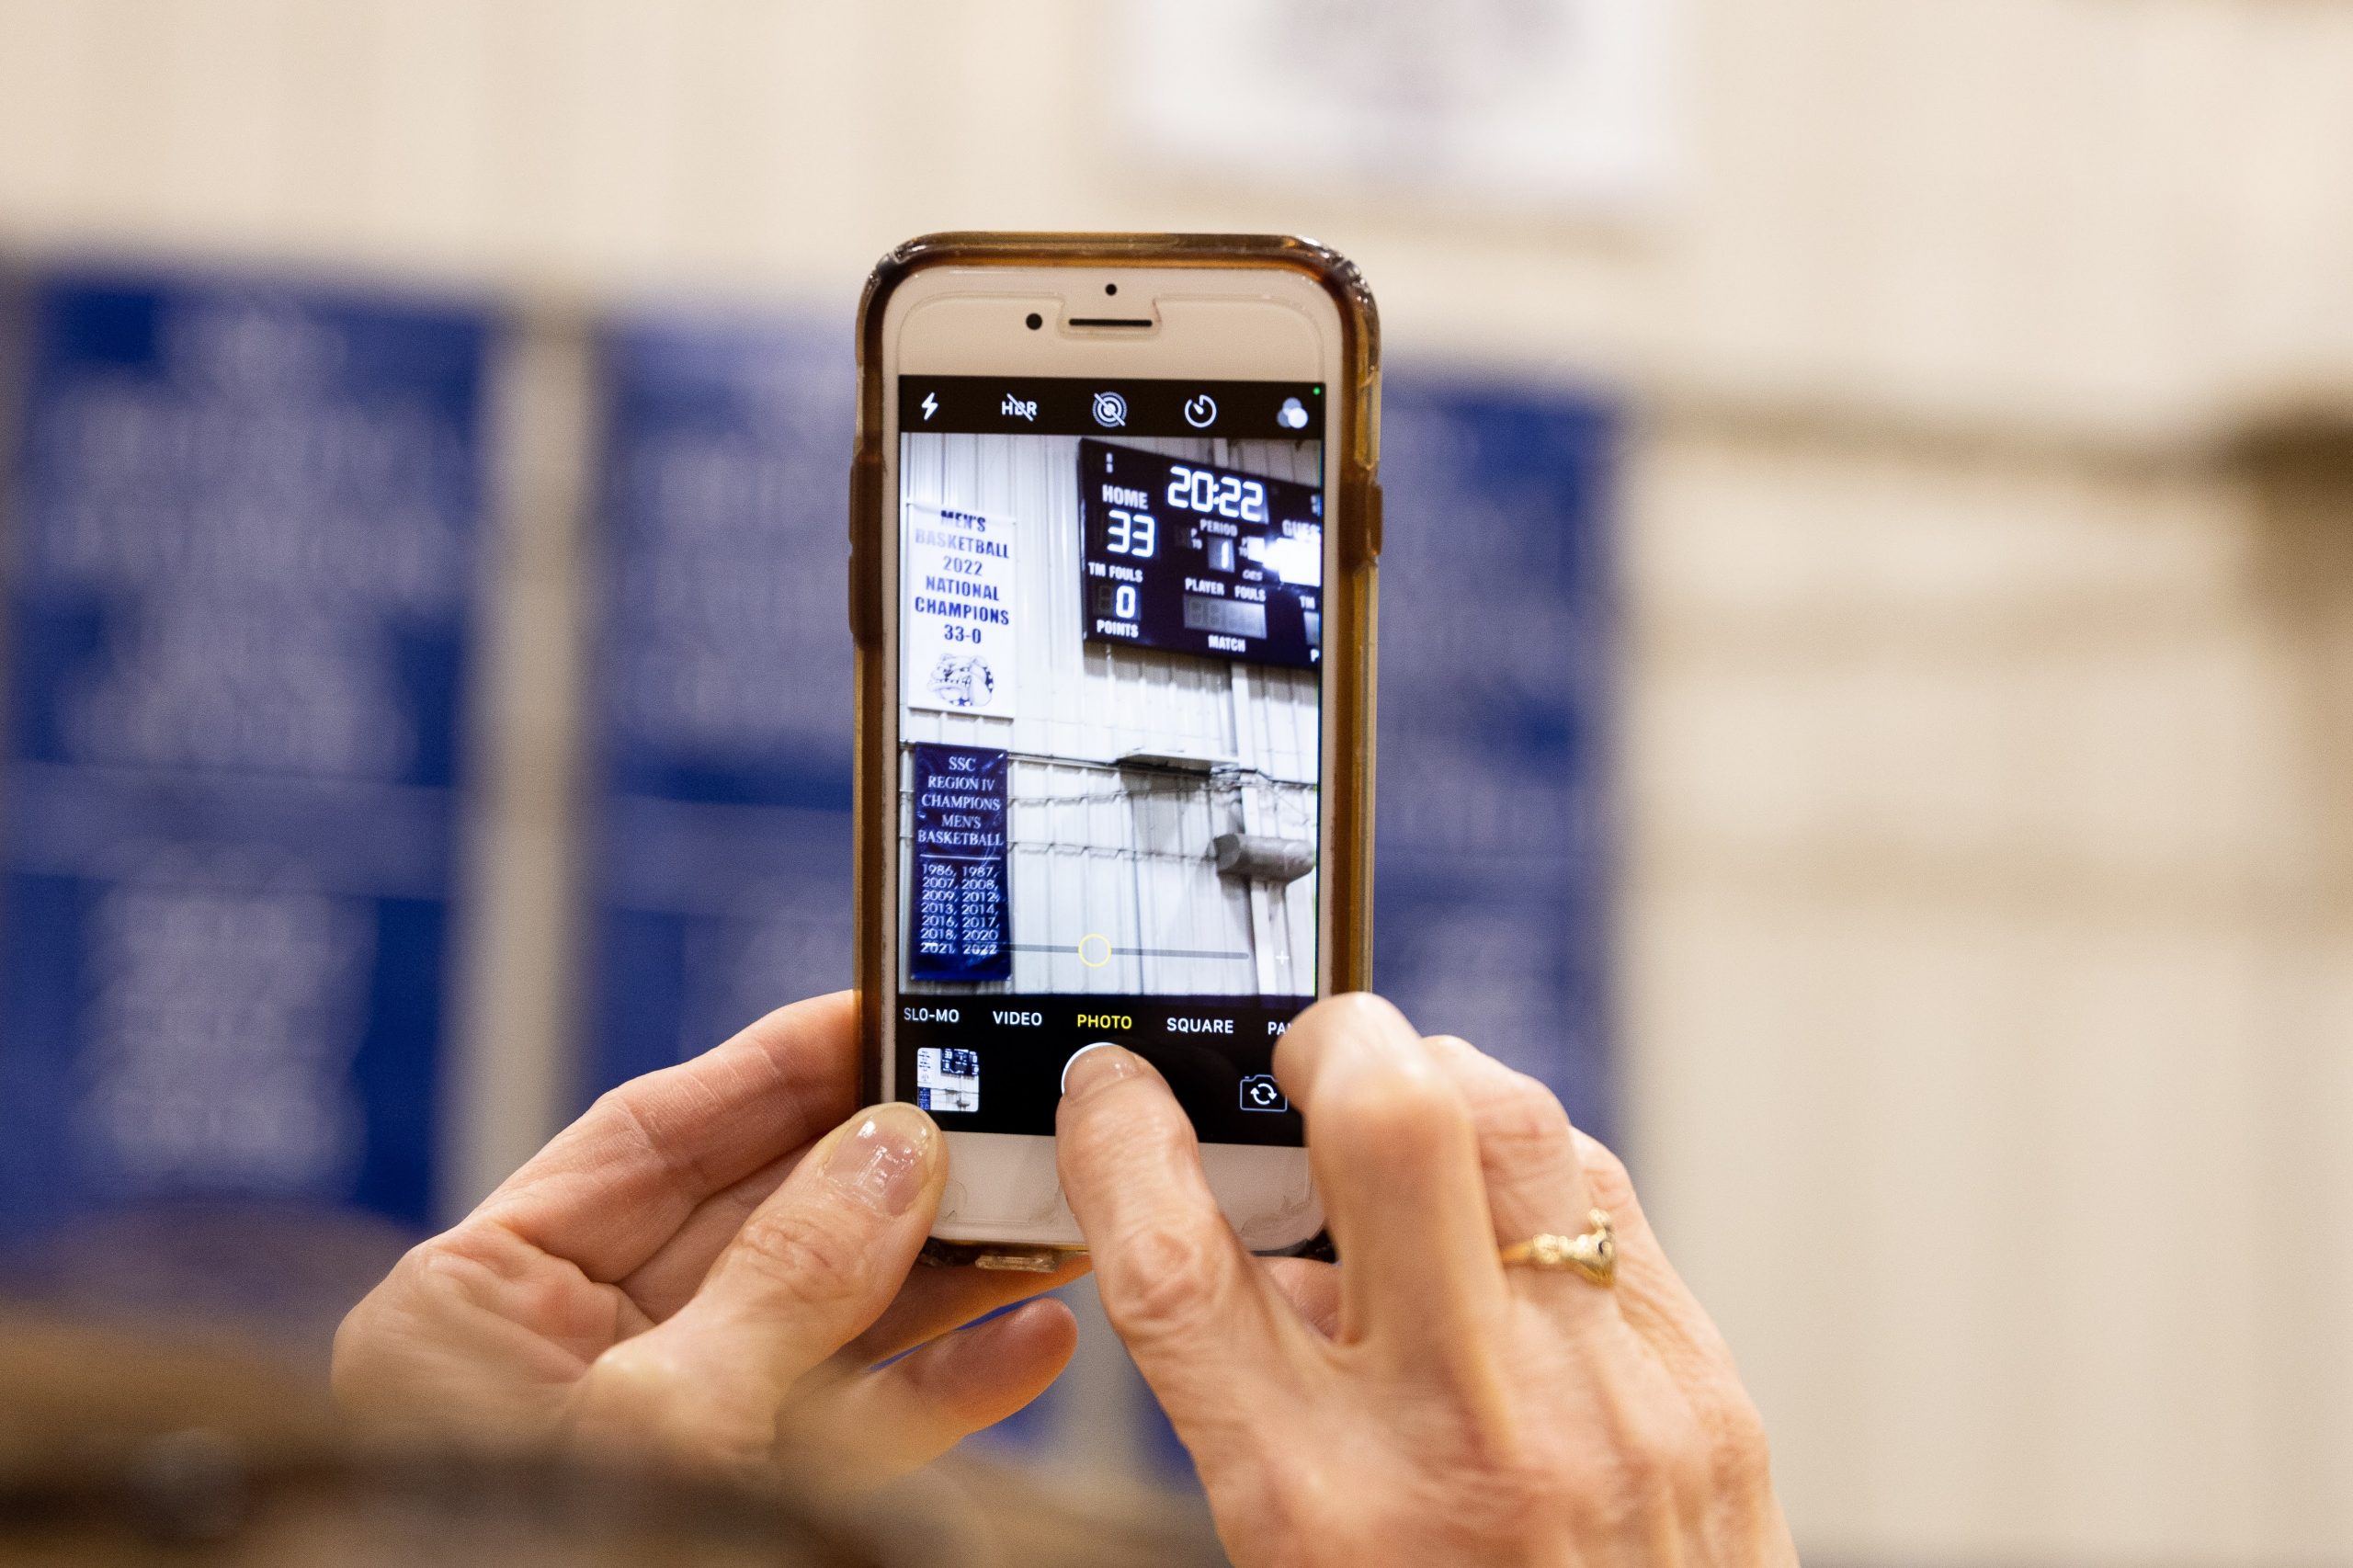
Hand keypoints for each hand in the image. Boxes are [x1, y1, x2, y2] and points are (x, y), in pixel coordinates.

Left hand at [333, 992, 1085, 1483]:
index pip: (648, 1139)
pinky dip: (946, 1386)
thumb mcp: (663, 1427)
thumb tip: (889, 1151)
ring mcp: (669, 1428)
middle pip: (760, 1216)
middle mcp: (574, 1356)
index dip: (773, 1068)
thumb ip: (784, 1283)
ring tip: (1053, 1213)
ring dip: (945, 1271)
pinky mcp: (748, 1499)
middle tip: (999, 1112)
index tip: (881, 1011)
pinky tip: (1032, 1342)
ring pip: (827, 1315)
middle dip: (888, 1170)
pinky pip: (855, 1422)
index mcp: (480, 1307)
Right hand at [1055, 994, 1794, 1567]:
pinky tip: (1494, 1203)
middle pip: (1388, 1127)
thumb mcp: (1294, 1554)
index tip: (1114, 1095)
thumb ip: (1256, 1395)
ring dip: (1440, 1078)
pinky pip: (1603, 1191)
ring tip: (1402, 1113)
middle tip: (1299, 1059)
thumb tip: (1251, 1226)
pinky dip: (1526, 1163)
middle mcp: (1469, 1436)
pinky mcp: (1701, 1383)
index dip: (1124, 1146)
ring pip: (1517, 1120)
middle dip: (1328, 1043)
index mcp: (1322, 1508)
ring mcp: (1606, 1397)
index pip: (1184, 1269)